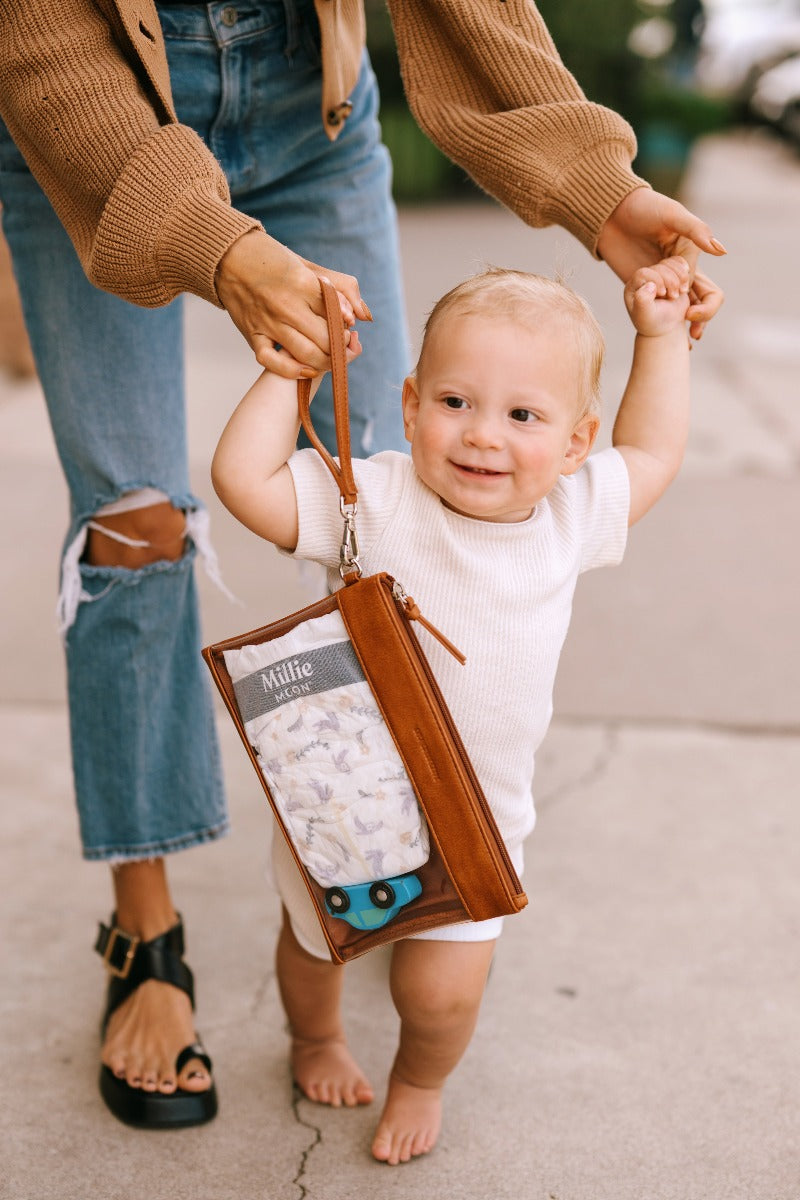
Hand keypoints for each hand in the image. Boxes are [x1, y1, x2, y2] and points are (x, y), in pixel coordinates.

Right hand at [215, 229, 370, 376]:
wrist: (228, 257)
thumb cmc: (273, 260)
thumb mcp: (309, 266)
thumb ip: (342, 288)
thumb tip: (364, 317)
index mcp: (302, 283)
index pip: (336, 314)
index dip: (346, 326)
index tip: (348, 327)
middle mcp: (285, 305)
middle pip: (326, 339)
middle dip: (341, 348)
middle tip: (344, 346)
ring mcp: (267, 323)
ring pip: (306, 354)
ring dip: (325, 362)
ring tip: (330, 357)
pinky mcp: (252, 335)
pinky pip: (272, 362)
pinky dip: (293, 371)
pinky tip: (306, 369)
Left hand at [597, 187, 725, 340]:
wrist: (610, 212)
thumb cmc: (643, 208)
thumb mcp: (672, 216)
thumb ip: (696, 231)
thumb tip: (722, 251)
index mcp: (690, 251)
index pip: (704, 284)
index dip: (701, 302)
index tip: (688, 312)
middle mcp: (678, 265)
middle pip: (697, 298)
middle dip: (700, 318)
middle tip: (695, 335)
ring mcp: (660, 275)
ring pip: (679, 305)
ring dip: (684, 324)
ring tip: (686, 343)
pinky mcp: (642, 281)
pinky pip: (655, 304)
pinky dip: (662, 321)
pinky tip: (664, 338)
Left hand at [624, 254, 690, 337]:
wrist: (665, 327)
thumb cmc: (653, 323)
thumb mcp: (645, 315)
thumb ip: (642, 301)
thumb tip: (649, 285)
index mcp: (633, 287)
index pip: (643, 273)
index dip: (656, 280)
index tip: (662, 294)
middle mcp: (643, 279)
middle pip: (659, 267)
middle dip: (670, 281)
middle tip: (673, 296)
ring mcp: (657, 275)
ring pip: (669, 263)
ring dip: (680, 276)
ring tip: (681, 292)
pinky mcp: (670, 273)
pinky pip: (678, 262)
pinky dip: (684, 271)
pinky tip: (685, 283)